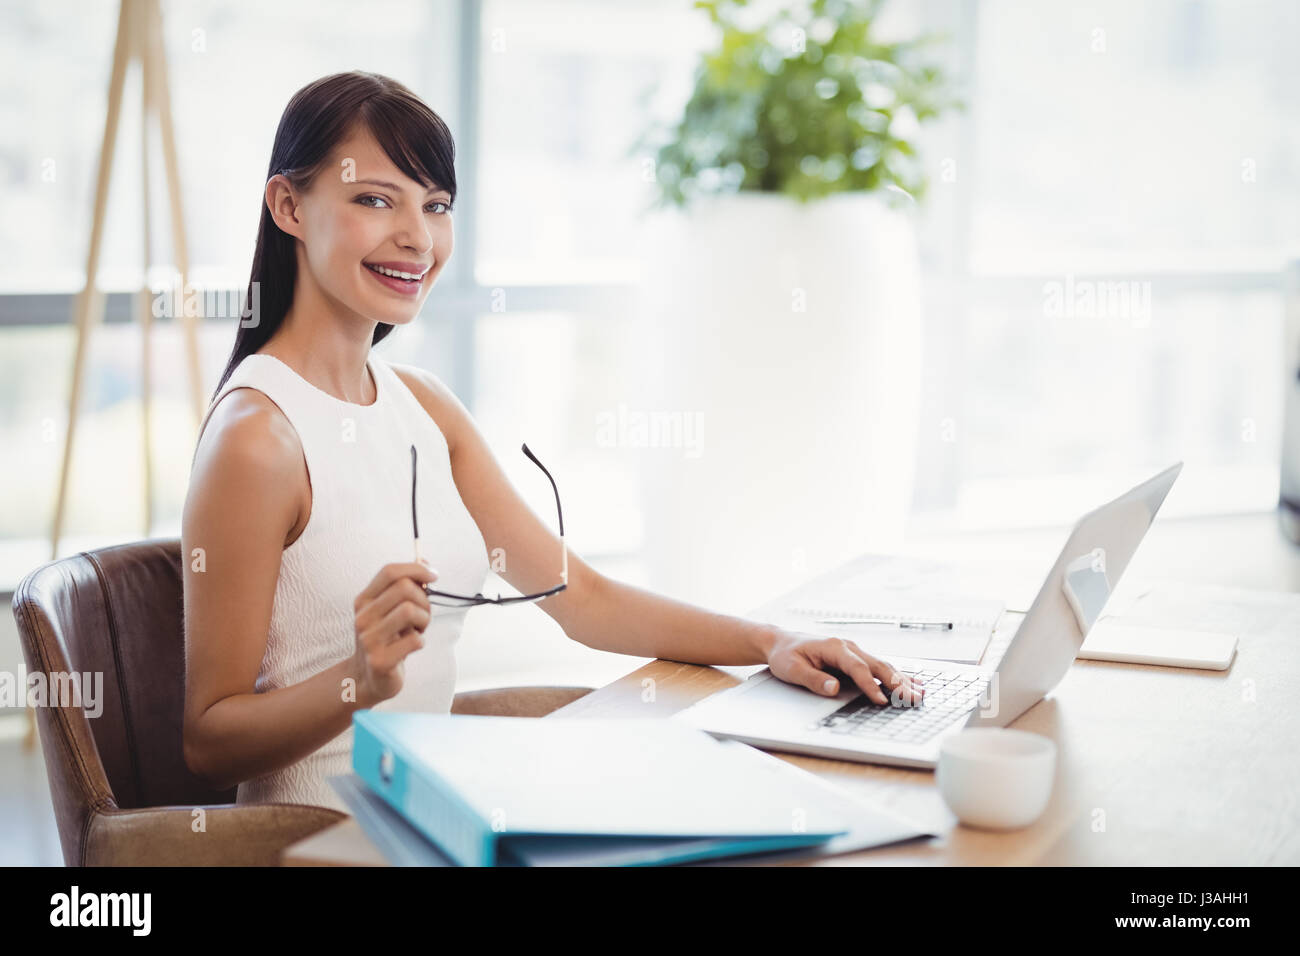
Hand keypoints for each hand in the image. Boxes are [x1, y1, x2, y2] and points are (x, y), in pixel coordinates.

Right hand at [351, 561, 438, 705]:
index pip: (389, 572)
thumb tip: (424, 563)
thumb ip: (405, 588)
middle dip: (424, 600)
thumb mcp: (390, 611)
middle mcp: (362, 617)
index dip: (416, 569)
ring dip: (424, 620)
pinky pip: (415, 640)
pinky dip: (420, 642)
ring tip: (418, 631)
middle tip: (423, 616)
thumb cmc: (386, 640)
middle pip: (404, 589)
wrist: (369, 679)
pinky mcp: (380, 660)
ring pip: (409, 611)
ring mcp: (369, 639)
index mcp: (364, 601)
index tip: (433, 577)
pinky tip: (411, 648)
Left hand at [765, 629, 924, 706]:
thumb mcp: (792, 669)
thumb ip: (813, 679)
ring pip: (884, 666)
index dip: (870, 685)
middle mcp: (849, 647)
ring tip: (920, 694)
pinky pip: (880, 667)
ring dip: (902, 680)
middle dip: (897, 683)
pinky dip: (898, 676)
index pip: (857, 668)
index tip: (881, 701)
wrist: (781, 642)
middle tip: (913, 700)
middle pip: (878, 665)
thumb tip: (833, 688)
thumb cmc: (786, 655)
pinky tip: (913, 683)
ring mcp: (855, 651)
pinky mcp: (856, 658)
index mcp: (834, 647)